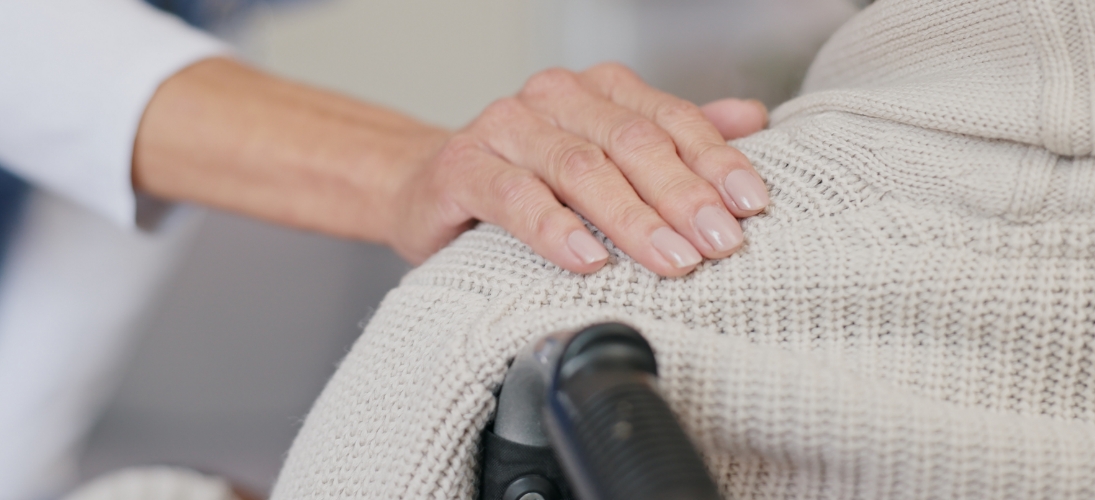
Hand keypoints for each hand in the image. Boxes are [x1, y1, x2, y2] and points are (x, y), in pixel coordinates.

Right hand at [133, 59, 767, 277]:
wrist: (429, 189)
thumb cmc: (527, 180)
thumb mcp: (606, 158)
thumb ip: (674, 137)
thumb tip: (754, 118)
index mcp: (596, 91)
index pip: (669, 119)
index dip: (715, 161)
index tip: (751, 206)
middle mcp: (552, 98)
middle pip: (631, 142)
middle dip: (682, 196)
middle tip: (719, 243)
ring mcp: (505, 128)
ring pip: (580, 167)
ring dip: (631, 218)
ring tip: (670, 259)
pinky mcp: (463, 167)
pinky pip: (515, 197)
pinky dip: (556, 229)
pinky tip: (588, 259)